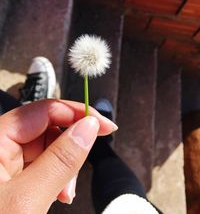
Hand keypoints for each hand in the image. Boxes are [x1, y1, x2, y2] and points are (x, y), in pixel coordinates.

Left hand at [0, 99, 116, 213]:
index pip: (43, 111)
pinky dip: (56, 176)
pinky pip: (42, 164)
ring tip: (64, 192)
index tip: (102, 124)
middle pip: (47, 128)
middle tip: (79, 170)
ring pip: (47, 147)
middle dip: (70, 147)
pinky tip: (57, 192)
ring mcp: (5, 162)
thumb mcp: (27, 199)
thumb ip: (61, 159)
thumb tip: (89, 127)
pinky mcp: (12, 176)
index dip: (76, 113)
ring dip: (64, 166)